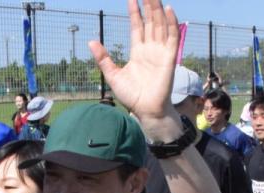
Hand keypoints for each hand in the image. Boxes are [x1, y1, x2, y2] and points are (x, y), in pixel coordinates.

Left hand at [88, 0, 179, 128]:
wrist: (145, 111)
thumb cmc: (131, 96)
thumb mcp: (113, 75)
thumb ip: (103, 58)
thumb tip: (91, 41)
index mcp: (138, 52)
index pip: (137, 27)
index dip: (134, 12)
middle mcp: (151, 49)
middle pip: (150, 22)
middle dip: (148, 6)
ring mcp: (161, 52)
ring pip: (160, 25)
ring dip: (157, 10)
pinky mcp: (170, 58)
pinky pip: (172, 37)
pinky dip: (171, 23)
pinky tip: (168, 10)